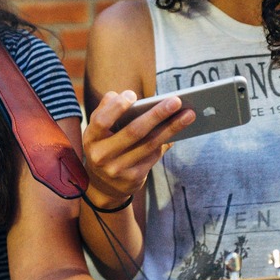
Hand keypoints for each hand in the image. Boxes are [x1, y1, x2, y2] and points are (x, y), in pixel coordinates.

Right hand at [81, 90, 193, 208]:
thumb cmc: (104, 146)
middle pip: (134, 132)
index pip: (102, 121)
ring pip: (149, 144)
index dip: (117, 107)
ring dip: (171, 128)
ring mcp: (117, 169)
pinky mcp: (132, 178)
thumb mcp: (99, 130)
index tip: (134, 95)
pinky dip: (166, 141)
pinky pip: (153, 156)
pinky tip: (180, 130)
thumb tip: (128, 95)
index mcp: (91, 138)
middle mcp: (101, 155)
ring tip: (188, 114)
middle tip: (176, 101)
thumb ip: (108, 109)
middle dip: (157, 114)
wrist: (102, 185)